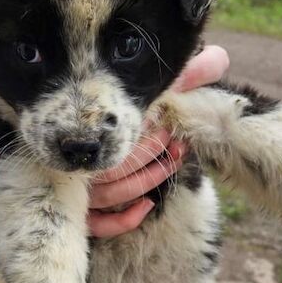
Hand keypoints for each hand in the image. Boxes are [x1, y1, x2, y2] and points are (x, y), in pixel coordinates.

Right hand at [88, 45, 228, 237]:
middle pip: (116, 165)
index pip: (116, 136)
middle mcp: (77, 160)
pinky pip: (101, 224)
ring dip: (148, 182)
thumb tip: (220, 58)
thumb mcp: (141, 91)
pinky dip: (125, 218)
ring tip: (171, 166)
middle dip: (154, 156)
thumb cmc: (108, 112)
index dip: (150, 136)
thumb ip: (181, 76)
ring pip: (113, 193)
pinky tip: (147, 205)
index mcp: (85, 130)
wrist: (61, 143)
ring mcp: (75, 189)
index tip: (170, 126)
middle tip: (178, 145)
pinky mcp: (79, 214)